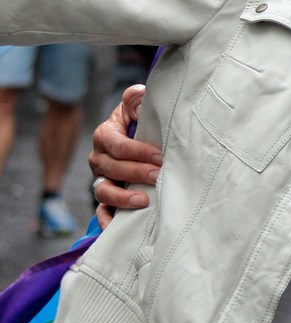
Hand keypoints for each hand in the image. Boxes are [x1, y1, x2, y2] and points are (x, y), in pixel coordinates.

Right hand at [89, 84, 161, 227]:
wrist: (139, 134)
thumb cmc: (140, 118)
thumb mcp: (137, 104)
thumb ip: (136, 98)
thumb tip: (139, 95)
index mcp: (105, 134)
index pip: (117, 145)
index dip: (137, 151)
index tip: (159, 156)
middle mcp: (99, 158)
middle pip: (111, 169)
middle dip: (135, 173)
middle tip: (157, 176)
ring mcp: (101, 178)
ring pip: (103, 191)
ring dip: (122, 198)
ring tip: (144, 201)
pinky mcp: (106, 194)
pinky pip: (101, 210)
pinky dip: (106, 219)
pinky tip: (118, 227)